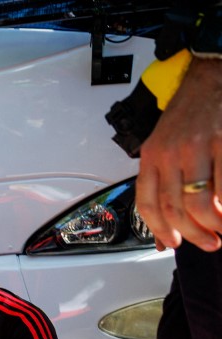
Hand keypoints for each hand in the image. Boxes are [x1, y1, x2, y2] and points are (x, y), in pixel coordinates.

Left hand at [135, 58, 221, 251]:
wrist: (211, 75)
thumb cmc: (190, 112)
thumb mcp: (165, 144)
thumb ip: (163, 181)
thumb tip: (164, 229)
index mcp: (151, 156)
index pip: (147, 204)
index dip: (159, 230)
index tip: (173, 243)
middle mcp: (170, 153)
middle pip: (173, 208)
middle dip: (192, 234)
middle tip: (208, 243)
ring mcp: (196, 147)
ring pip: (197, 202)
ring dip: (212, 224)